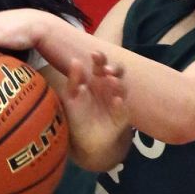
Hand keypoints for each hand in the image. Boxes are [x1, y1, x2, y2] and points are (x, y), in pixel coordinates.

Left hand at [62, 52, 130, 169]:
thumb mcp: (72, 97)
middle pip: (116, 72)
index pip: (101, 65)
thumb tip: (75, 60)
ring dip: (118, 83)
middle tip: (106, 69)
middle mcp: (109, 87)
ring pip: (122, 88)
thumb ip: (73, 80)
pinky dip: (120, 105)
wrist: (86, 140)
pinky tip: (116, 101)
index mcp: (97, 80)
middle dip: (113, 68)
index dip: (99, 58)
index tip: (94, 54)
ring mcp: (117, 100)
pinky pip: (123, 109)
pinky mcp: (121, 116)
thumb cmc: (79, 114)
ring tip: (111, 79)